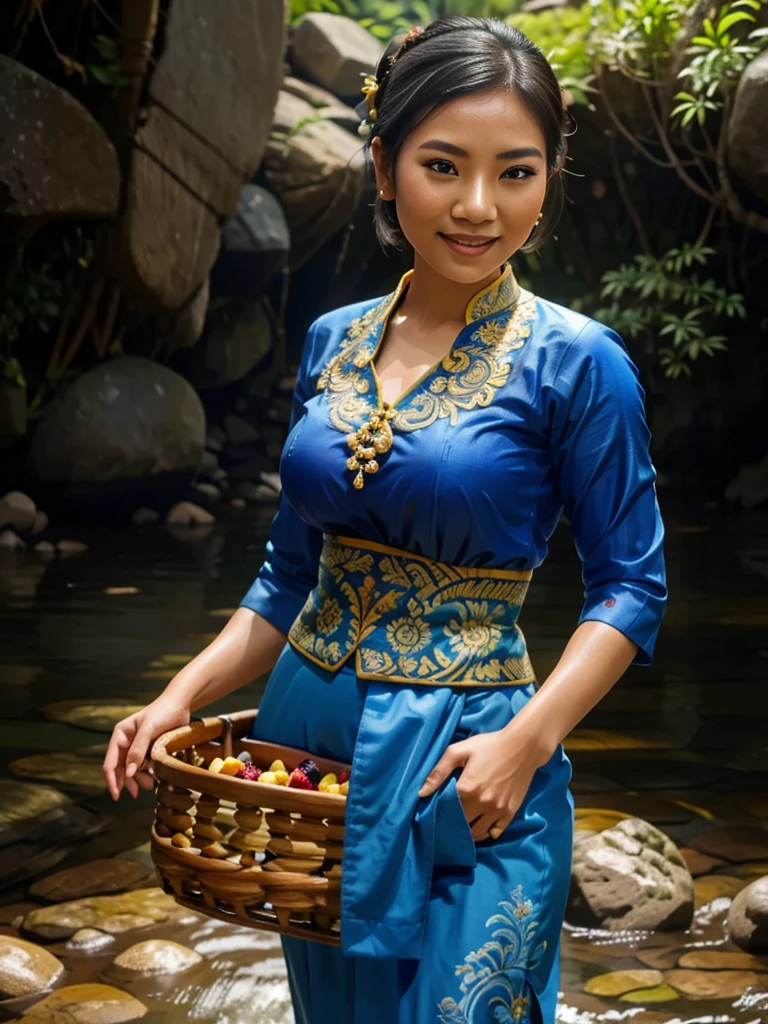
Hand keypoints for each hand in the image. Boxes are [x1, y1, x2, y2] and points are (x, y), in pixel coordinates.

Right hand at [102, 697, 189, 800]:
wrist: (181, 704)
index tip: (116, 795)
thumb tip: (128, 773)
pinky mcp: (149, 751)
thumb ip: (138, 750)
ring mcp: (138, 748)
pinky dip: (148, 775)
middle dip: (127, 782)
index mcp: (120, 736)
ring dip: (139, 779)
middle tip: (136, 793)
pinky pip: (144, 767)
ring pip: (133, 771)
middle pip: (120, 769)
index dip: (111, 780)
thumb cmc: (163, 711)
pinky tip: (155, 778)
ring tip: (151, 783)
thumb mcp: (149, 729)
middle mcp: (126, 743)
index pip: (110, 762)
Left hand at [417, 727, 548, 841]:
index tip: (436, 813)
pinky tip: (481, 825)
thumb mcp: (460, 750)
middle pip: (461, 824)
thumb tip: (421, 793)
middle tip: (447, 821)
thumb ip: (438, 771)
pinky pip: (496, 832)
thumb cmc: (489, 745)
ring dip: (468, 832)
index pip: (446, 810)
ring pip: (477, 833)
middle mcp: (481, 803)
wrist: (523, 746)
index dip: (439, 812)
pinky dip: (487, 832)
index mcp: (466, 788)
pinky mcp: (510, 812)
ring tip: (463, 825)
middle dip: (452, 824)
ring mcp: (497, 810)